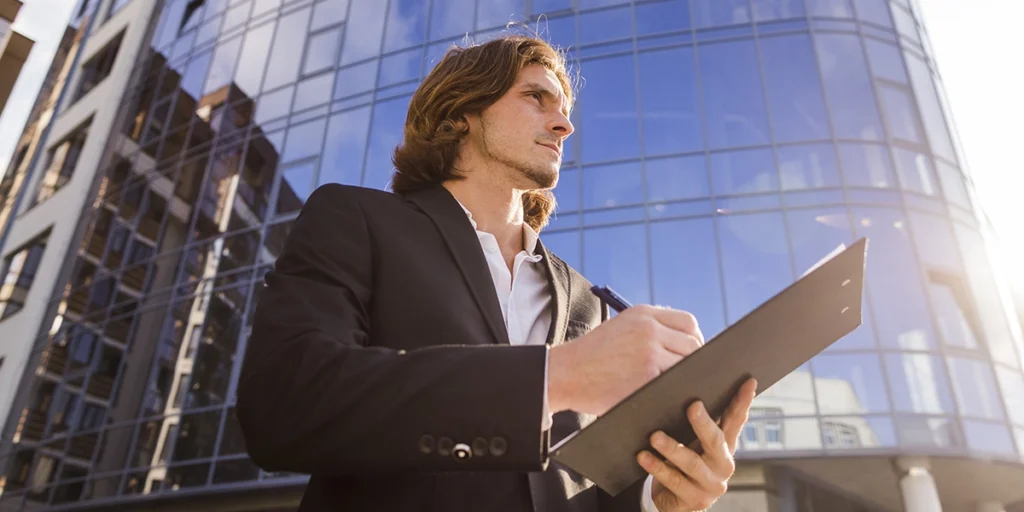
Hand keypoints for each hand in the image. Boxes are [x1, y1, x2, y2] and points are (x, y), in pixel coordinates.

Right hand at [548, 305, 703, 415]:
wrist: (566, 373)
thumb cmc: (592, 355)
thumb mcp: (620, 327)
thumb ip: (650, 328)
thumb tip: (683, 340)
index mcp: (643, 314)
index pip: (688, 322)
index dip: (693, 340)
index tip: (688, 354)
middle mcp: (649, 328)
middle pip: (693, 344)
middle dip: (690, 360)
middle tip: (680, 375)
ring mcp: (650, 352)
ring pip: (687, 364)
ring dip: (682, 376)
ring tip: (670, 385)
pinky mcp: (648, 375)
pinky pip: (675, 382)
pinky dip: (672, 389)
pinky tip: (662, 393)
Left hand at [639, 378, 757, 511]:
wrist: (676, 502)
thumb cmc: (683, 465)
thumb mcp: (693, 443)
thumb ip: (697, 424)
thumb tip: (681, 389)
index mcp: (725, 446)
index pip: (736, 420)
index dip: (743, 401)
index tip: (749, 381)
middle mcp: (723, 465)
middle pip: (715, 440)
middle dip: (703, 423)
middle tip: (692, 406)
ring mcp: (711, 485)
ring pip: (691, 463)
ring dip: (672, 448)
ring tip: (654, 436)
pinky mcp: (695, 499)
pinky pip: (674, 481)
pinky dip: (657, 467)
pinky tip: (643, 456)